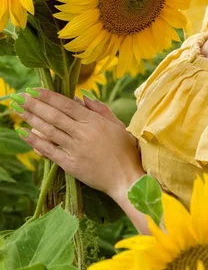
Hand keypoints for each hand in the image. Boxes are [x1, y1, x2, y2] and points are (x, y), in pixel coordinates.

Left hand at [14, 89, 142, 201]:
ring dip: (31, 119)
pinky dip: (35, 141)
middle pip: (54, 116)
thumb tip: (82, 96)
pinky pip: (50, 151)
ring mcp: (76, 149)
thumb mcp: (118, 125)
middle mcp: (83, 133)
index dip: (49, 96)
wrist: (128, 179)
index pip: (67, 105)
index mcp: (95, 122)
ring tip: (18, 110)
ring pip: (49, 131)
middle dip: (35, 105)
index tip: (34, 90)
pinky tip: (24, 133)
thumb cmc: (126, 151)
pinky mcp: (71, 165)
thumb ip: (100, 109)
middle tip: (19, 96)